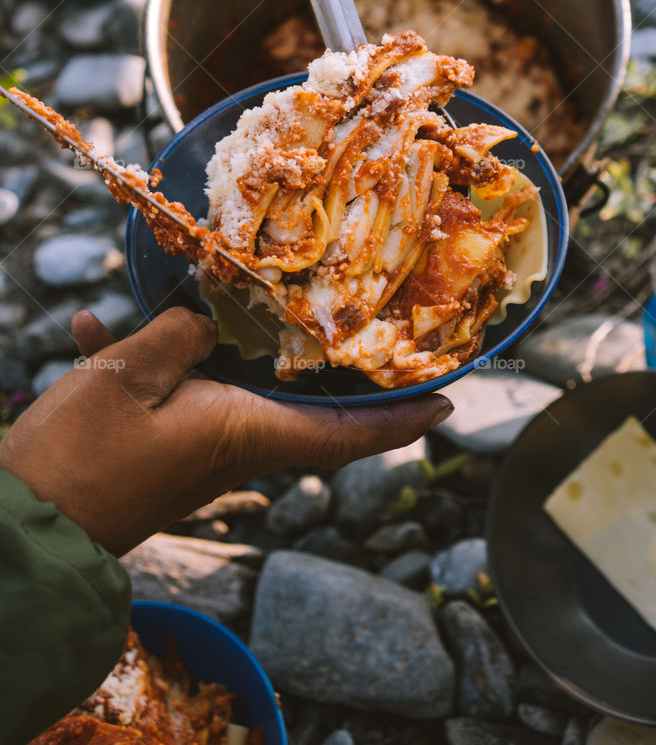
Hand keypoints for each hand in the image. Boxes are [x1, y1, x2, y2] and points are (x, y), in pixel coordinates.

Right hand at [0, 307, 452, 557]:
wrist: (18, 529)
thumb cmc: (80, 459)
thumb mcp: (129, 378)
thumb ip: (178, 336)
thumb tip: (206, 317)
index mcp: (243, 432)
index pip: (344, 432)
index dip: (400, 420)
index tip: (446, 403)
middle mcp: (229, 444)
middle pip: (298, 401)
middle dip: (329, 364)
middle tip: (360, 321)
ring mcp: (191, 448)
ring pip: (223, 381)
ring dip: (211, 340)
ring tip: (209, 293)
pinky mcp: (151, 447)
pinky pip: (158, 393)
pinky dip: (133, 359)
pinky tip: (90, 327)